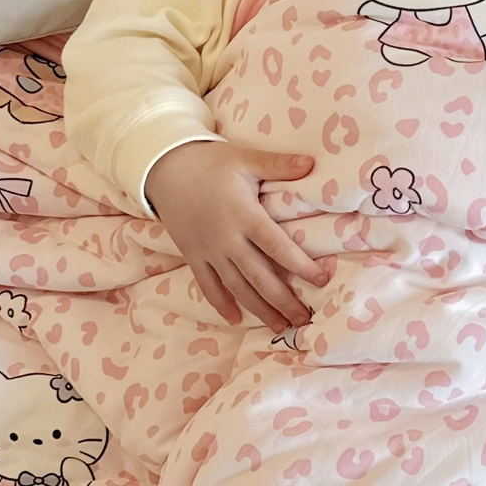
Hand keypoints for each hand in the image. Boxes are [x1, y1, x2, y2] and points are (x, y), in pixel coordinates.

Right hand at [145, 141, 328, 330]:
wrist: (164, 167)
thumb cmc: (210, 163)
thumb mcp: (245, 159)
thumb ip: (278, 165)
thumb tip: (311, 162)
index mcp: (244, 215)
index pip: (278, 246)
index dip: (301, 265)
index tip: (322, 280)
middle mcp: (227, 239)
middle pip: (259, 276)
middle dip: (283, 300)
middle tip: (305, 319)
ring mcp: (208, 251)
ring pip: (237, 287)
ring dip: (259, 309)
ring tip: (281, 326)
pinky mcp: (192, 256)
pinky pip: (207, 285)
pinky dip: (221, 303)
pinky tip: (236, 319)